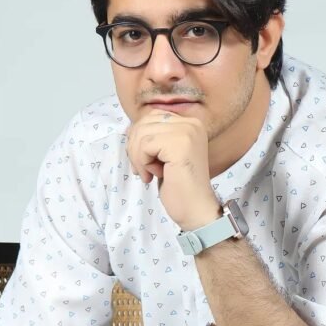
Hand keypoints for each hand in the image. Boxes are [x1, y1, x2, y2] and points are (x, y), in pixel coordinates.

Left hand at [126, 107, 221, 230]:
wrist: (195, 209)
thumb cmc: (178, 186)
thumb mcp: (164, 153)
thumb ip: (154, 136)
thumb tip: (130, 128)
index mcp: (190, 123)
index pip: (151, 116)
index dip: (140, 138)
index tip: (145, 161)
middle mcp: (192, 123)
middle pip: (144, 122)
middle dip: (135, 147)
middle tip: (143, 169)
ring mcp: (188, 132)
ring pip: (142, 133)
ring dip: (138, 157)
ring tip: (150, 173)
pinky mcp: (180, 144)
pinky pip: (145, 145)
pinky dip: (143, 163)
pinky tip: (154, 176)